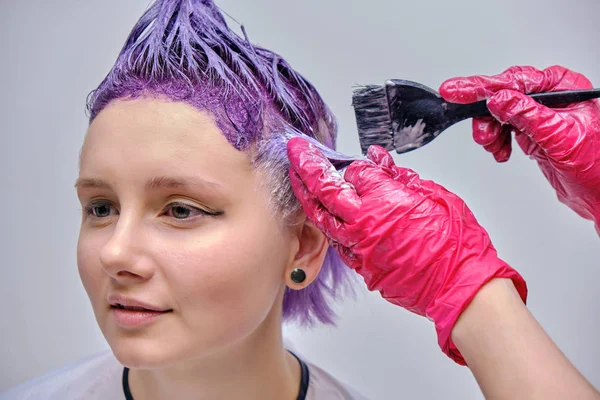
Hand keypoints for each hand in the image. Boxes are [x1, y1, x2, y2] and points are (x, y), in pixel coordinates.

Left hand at [287, 137, 526, 364]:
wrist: (460, 287)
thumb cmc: (456, 243)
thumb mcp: (433, 196)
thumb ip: (399, 177)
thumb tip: (377, 161)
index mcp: (385, 200)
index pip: (355, 173)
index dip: (353, 165)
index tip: (353, 163)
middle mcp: (365, 223)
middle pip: (324, 190)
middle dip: (306, 167)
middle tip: (296, 152)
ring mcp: (360, 249)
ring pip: (323, 220)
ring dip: (307, 198)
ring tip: (298, 181)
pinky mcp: (362, 268)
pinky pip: (338, 243)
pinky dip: (329, 227)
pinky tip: (326, 217)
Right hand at [440, 65, 599, 232]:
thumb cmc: (596, 165)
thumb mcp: (559, 137)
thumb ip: (527, 116)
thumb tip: (500, 100)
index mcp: (562, 87)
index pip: (515, 81)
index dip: (482, 87)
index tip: (457, 91)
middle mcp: (550, 97)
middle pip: (502, 95)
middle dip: (486, 115)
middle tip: (481, 134)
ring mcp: (540, 115)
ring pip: (499, 113)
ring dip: (490, 130)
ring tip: (493, 146)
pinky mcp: (533, 132)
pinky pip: (504, 128)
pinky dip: (496, 141)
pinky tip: (501, 151)